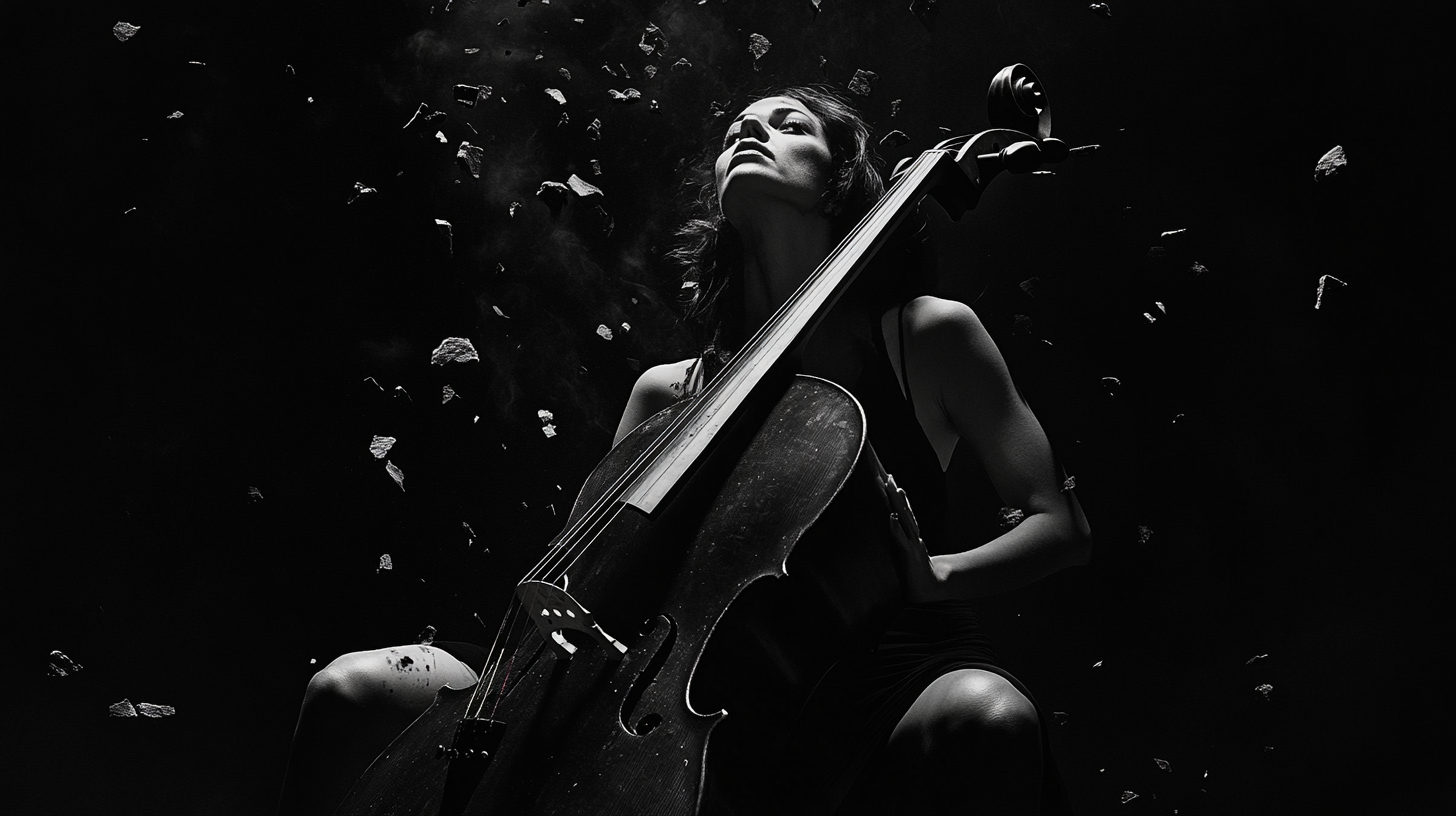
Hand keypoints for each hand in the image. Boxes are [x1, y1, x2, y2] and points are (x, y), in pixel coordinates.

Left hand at [882, 473, 949, 602]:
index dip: (898, 496)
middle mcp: (913, 536)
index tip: (890, 479)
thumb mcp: (906, 554)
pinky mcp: (910, 555)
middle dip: (897, 494)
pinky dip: (897, 528)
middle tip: (890, 477)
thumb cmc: (916, 572)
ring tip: (894, 489)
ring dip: (899, 504)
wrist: (931, 589)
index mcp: (911, 535)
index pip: (904, 511)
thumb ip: (901, 543)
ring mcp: (913, 544)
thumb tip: (893, 530)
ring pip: (906, 520)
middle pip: (905, 510)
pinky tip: (891, 518)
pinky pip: (902, 540)